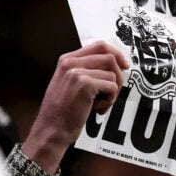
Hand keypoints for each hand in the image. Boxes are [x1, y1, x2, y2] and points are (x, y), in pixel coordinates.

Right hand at [21, 41, 128, 173]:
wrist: (51, 130)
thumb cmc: (62, 111)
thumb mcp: (68, 83)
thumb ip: (85, 71)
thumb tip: (114, 65)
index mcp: (67, 59)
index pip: (99, 45)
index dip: (116, 54)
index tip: (124, 66)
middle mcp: (71, 62)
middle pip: (110, 57)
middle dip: (119, 76)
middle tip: (112, 93)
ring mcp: (77, 72)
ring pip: (112, 75)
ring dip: (112, 93)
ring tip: (99, 104)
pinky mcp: (85, 85)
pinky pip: (112, 87)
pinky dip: (109, 101)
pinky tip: (96, 109)